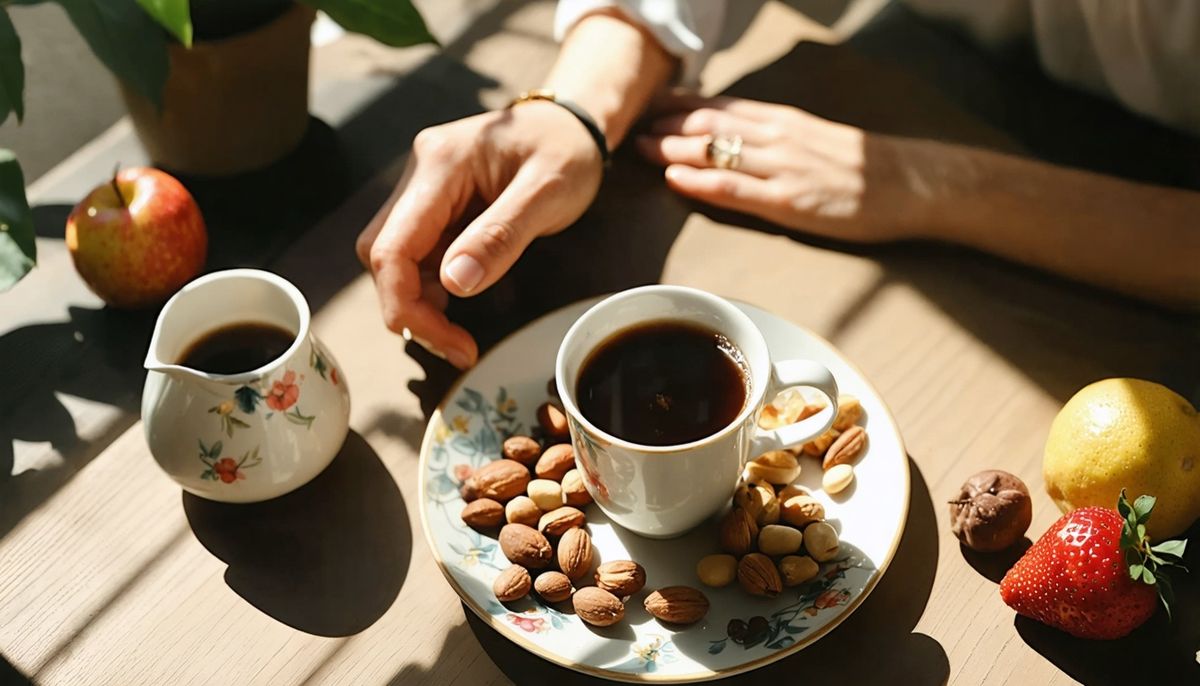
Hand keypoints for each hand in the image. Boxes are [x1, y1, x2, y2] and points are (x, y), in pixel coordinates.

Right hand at [357, 101, 602, 367]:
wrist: (572, 126)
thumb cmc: (566, 151)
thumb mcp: (548, 193)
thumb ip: (501, 236)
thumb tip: (454, 284)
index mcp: (440, 164)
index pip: (392, 245)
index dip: (406, 305)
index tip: (450, 342)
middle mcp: (419, 175)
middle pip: (382, 254)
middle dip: (410, 310)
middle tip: (457, 346)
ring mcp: (423, 191)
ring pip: (394, 260)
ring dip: (419, 303)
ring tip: (461, 334)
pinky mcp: (434, 207)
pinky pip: (416, 256)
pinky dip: (431, 289)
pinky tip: (460, 303)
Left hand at [637, 93, 920, 241]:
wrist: (911, 184)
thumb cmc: (866, 168)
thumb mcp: (816, 138)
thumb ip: (777, 136)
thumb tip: (741, 136)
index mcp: (783, 121)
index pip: (720, 106)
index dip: (679, 105)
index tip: (648, 106)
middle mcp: (777, 136)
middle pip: (708, 123)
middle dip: (666, 124)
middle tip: (631, 127)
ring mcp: (782, 167)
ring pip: (716, 150)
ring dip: (673, 148)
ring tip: (640, 148)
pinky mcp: (790, 200)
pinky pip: (736, 187)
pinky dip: (701, 181)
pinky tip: (674, 177)